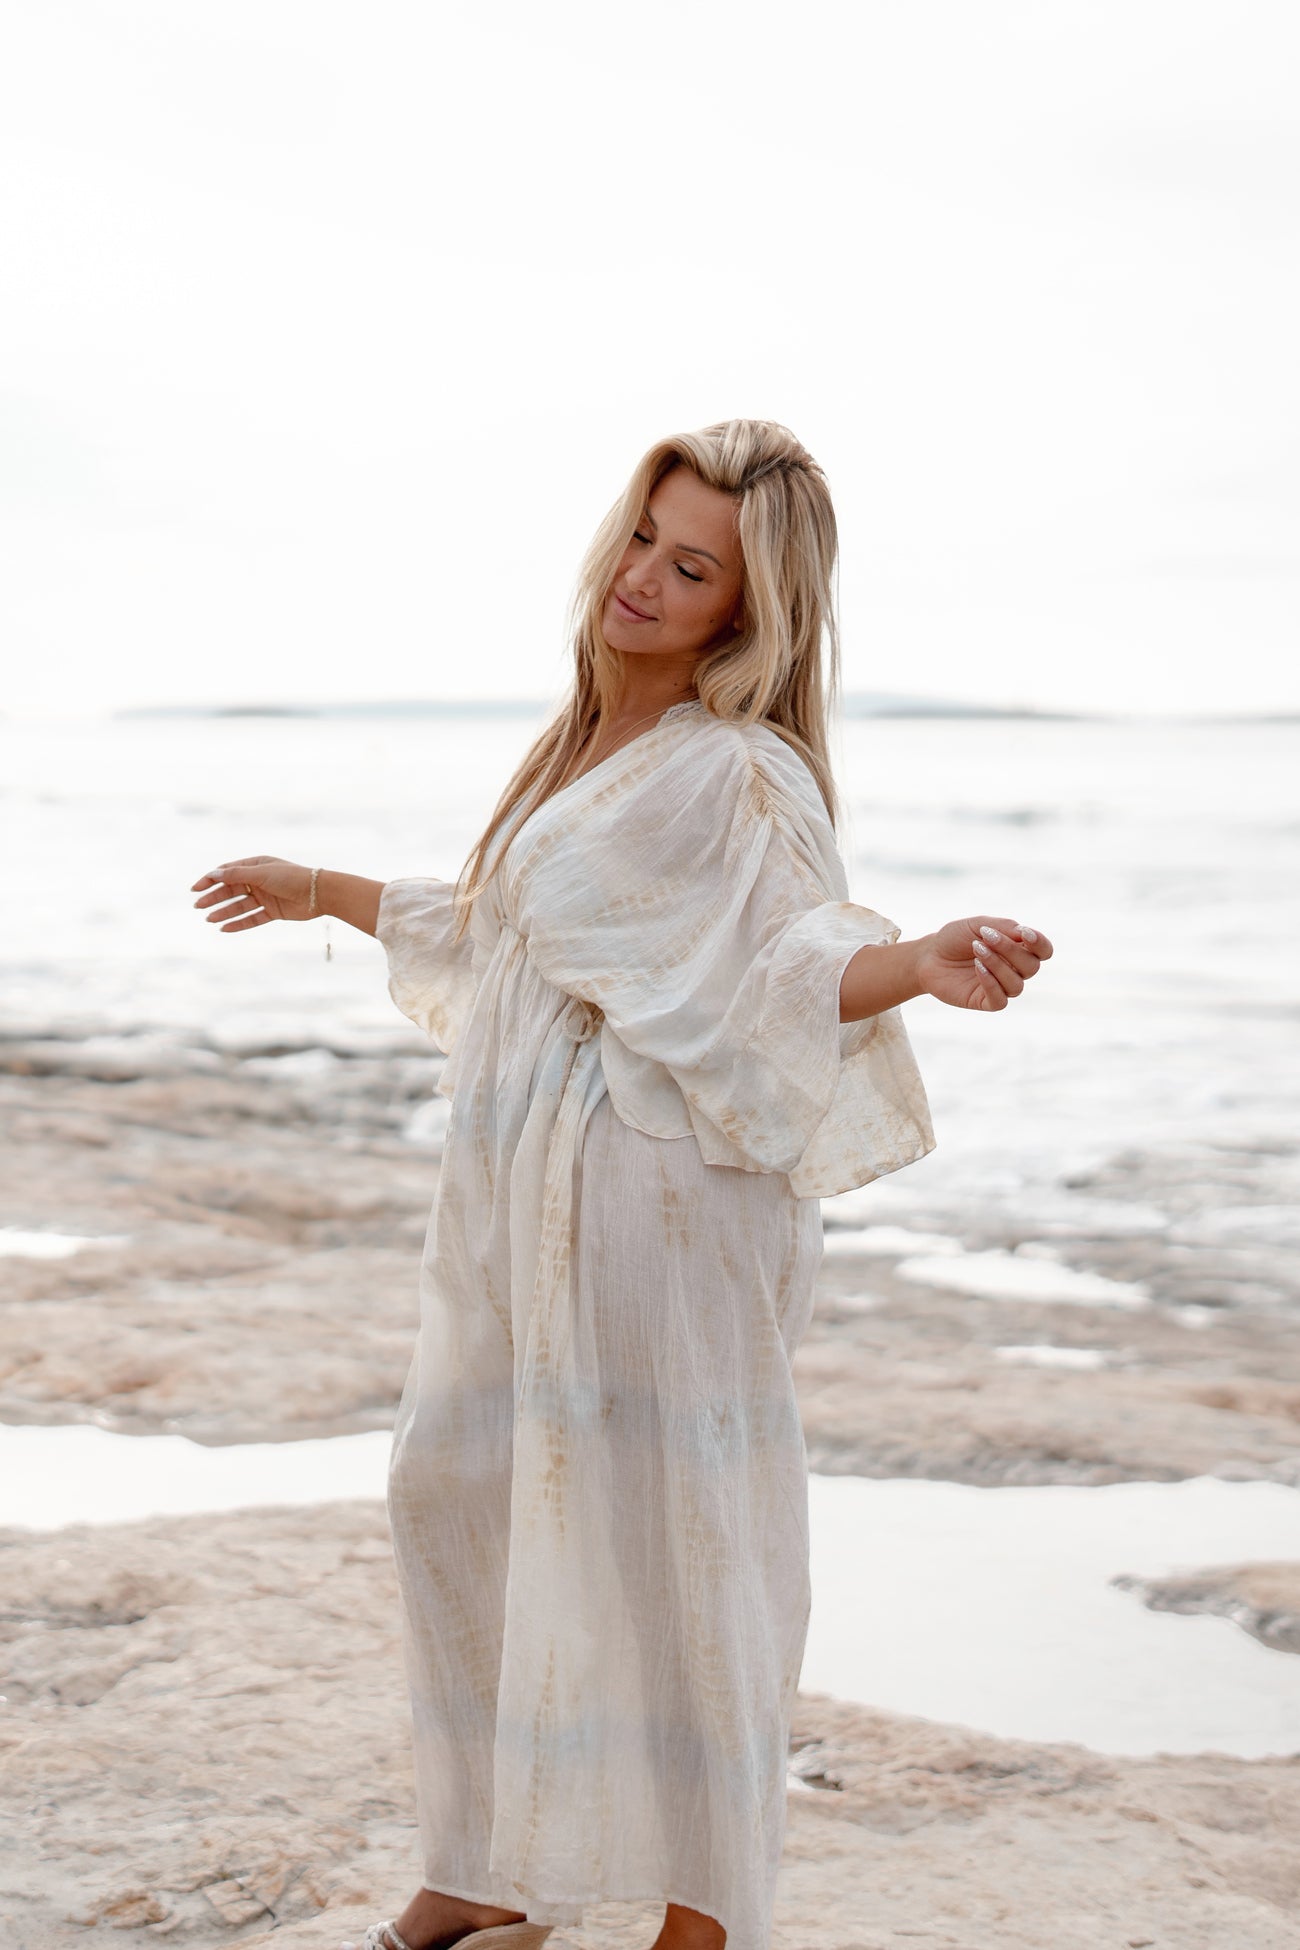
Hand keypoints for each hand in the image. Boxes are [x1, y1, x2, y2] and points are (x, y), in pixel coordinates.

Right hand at [191, 856, 312, 931]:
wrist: (318, 893)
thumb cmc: (291, 878)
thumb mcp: (261, 874)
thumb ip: (237, 875)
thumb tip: (212, 874)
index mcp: (256, 865)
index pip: (227, 872)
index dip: (210, 880)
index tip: (195, 889)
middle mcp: (259, 880)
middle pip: (231, 890)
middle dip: (214, 897)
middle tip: (198, 906)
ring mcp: (266, 896)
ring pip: (240, 905)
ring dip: (224, 912)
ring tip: (208, 919)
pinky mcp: (273, 912)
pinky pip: (252, 918)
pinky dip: (238, 924)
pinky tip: (224, 928)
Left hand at [915, 916, 1052, 1012]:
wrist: (928, 956)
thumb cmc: (955, 938)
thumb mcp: (978, 924)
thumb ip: (1004, 927)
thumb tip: (1025, 934)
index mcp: (1017, 949)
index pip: (1043, 951)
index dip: (1040, 944)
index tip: (1024, 934)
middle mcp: (1014, 970)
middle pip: (1031, 967)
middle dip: (1010, 950)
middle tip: (986, 937)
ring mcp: (1001, 987)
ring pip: (1016, 984)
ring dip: (998, 964)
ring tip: (976, 949)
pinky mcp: (985, 1001)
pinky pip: (1000, 999)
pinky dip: (991, 983)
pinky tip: (977, 967)